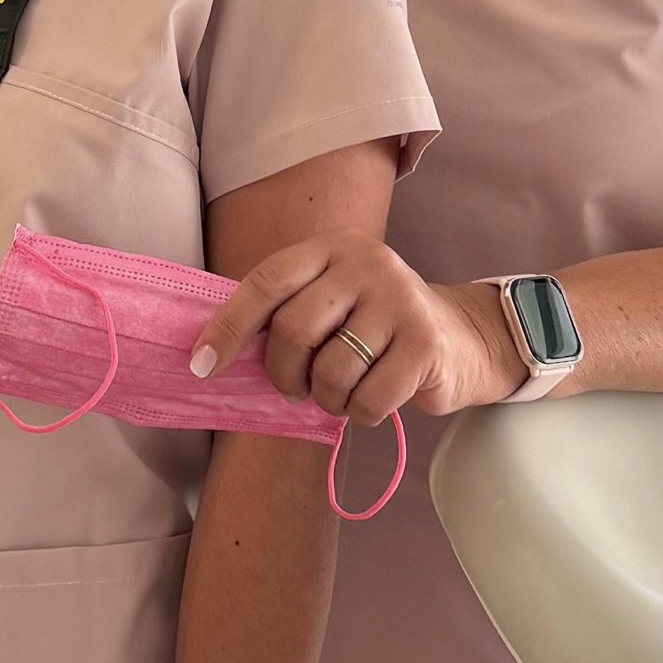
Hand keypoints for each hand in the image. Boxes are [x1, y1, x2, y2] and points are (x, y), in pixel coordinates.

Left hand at [187, 237, 524, 426]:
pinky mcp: (426, 342)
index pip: (266, 283)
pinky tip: (372, 400)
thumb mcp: (329, 303)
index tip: (201, 365)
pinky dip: (360, 414)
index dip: (228, 326)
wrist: (461, 337)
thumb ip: (283, 314)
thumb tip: (211, 355)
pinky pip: (369, 399)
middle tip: (295, 389)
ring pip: (332, 371)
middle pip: (294, 330)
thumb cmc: (373, 327)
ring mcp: (399, 299)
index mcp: (328, 249)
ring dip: (327, 399)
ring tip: (341, 392)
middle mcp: (365, 263)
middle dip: (285, 374)